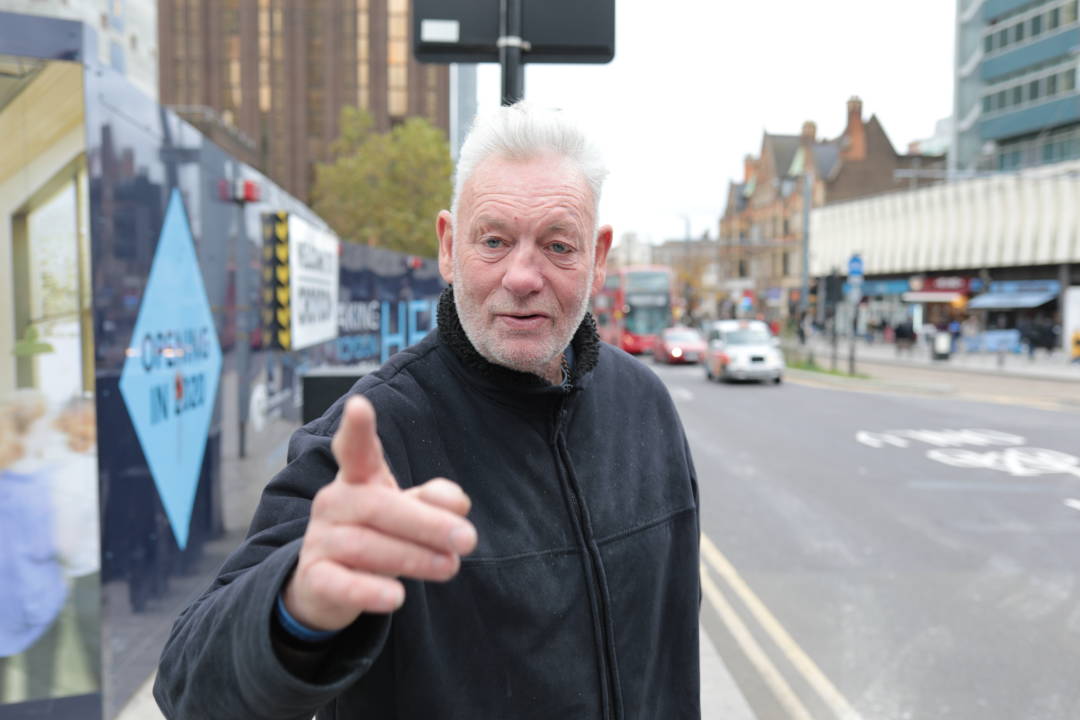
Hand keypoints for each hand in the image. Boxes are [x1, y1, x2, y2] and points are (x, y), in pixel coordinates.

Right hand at [283, 396, 476, 631]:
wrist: (328, 584)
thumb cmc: (378, 534)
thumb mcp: (408, 511)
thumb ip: (434, 500)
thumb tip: (458, 503)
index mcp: (357, 479)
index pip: (355, 449)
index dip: (357, 429)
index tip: (359, 405)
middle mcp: (334, 503)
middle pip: (377, 506)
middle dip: (426, 523)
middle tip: (468, 539)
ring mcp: (320, 540)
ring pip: (365, 546)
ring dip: (413, 558)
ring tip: (450, 567)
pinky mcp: (315, 579)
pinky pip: (341, 584)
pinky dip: (369, 591)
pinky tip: (396, 598)